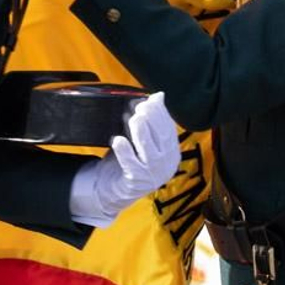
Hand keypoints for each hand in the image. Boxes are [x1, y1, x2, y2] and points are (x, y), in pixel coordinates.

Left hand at [69, 92, 182, 226]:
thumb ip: (147, 120)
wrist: (113, 188)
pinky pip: (131, 166)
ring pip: (150, 153)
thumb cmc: (129, 159)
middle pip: (163, 140)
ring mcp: (152, 176)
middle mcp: (166, 165)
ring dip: (142, 133)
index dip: (161, 114)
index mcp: (171, 153)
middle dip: (153, 120)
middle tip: (142, 107)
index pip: (169, 130)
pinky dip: (125, 152)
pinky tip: (118, 139)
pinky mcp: (136, 183)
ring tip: (134, 118)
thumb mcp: (139, 138)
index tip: (151, 100)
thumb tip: (158, 95)